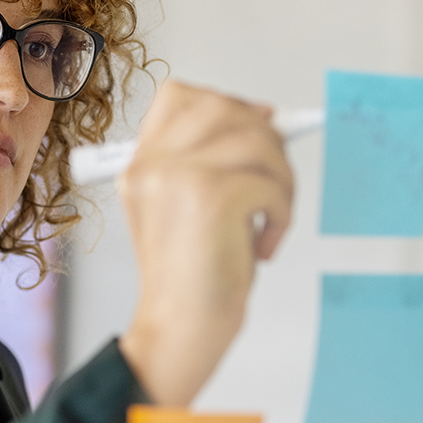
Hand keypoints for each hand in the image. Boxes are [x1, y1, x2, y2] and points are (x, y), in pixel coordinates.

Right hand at [117, 81, 293, 407]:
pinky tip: (264, 244)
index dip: (226, 103)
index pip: (180, 95)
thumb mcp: (186, 207)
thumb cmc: (192, 276)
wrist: (179, 328)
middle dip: (266, 140)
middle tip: (272, 186)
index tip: (257, 129)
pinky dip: (283, 213)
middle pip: (225, 107)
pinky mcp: (211, 196)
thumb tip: (267, 116)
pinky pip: (271, 181)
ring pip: (257, 139)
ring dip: (281, 179)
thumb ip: (208, 161)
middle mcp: (151, 163)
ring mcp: (177, 175)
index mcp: (139, 164)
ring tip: (271, 218)